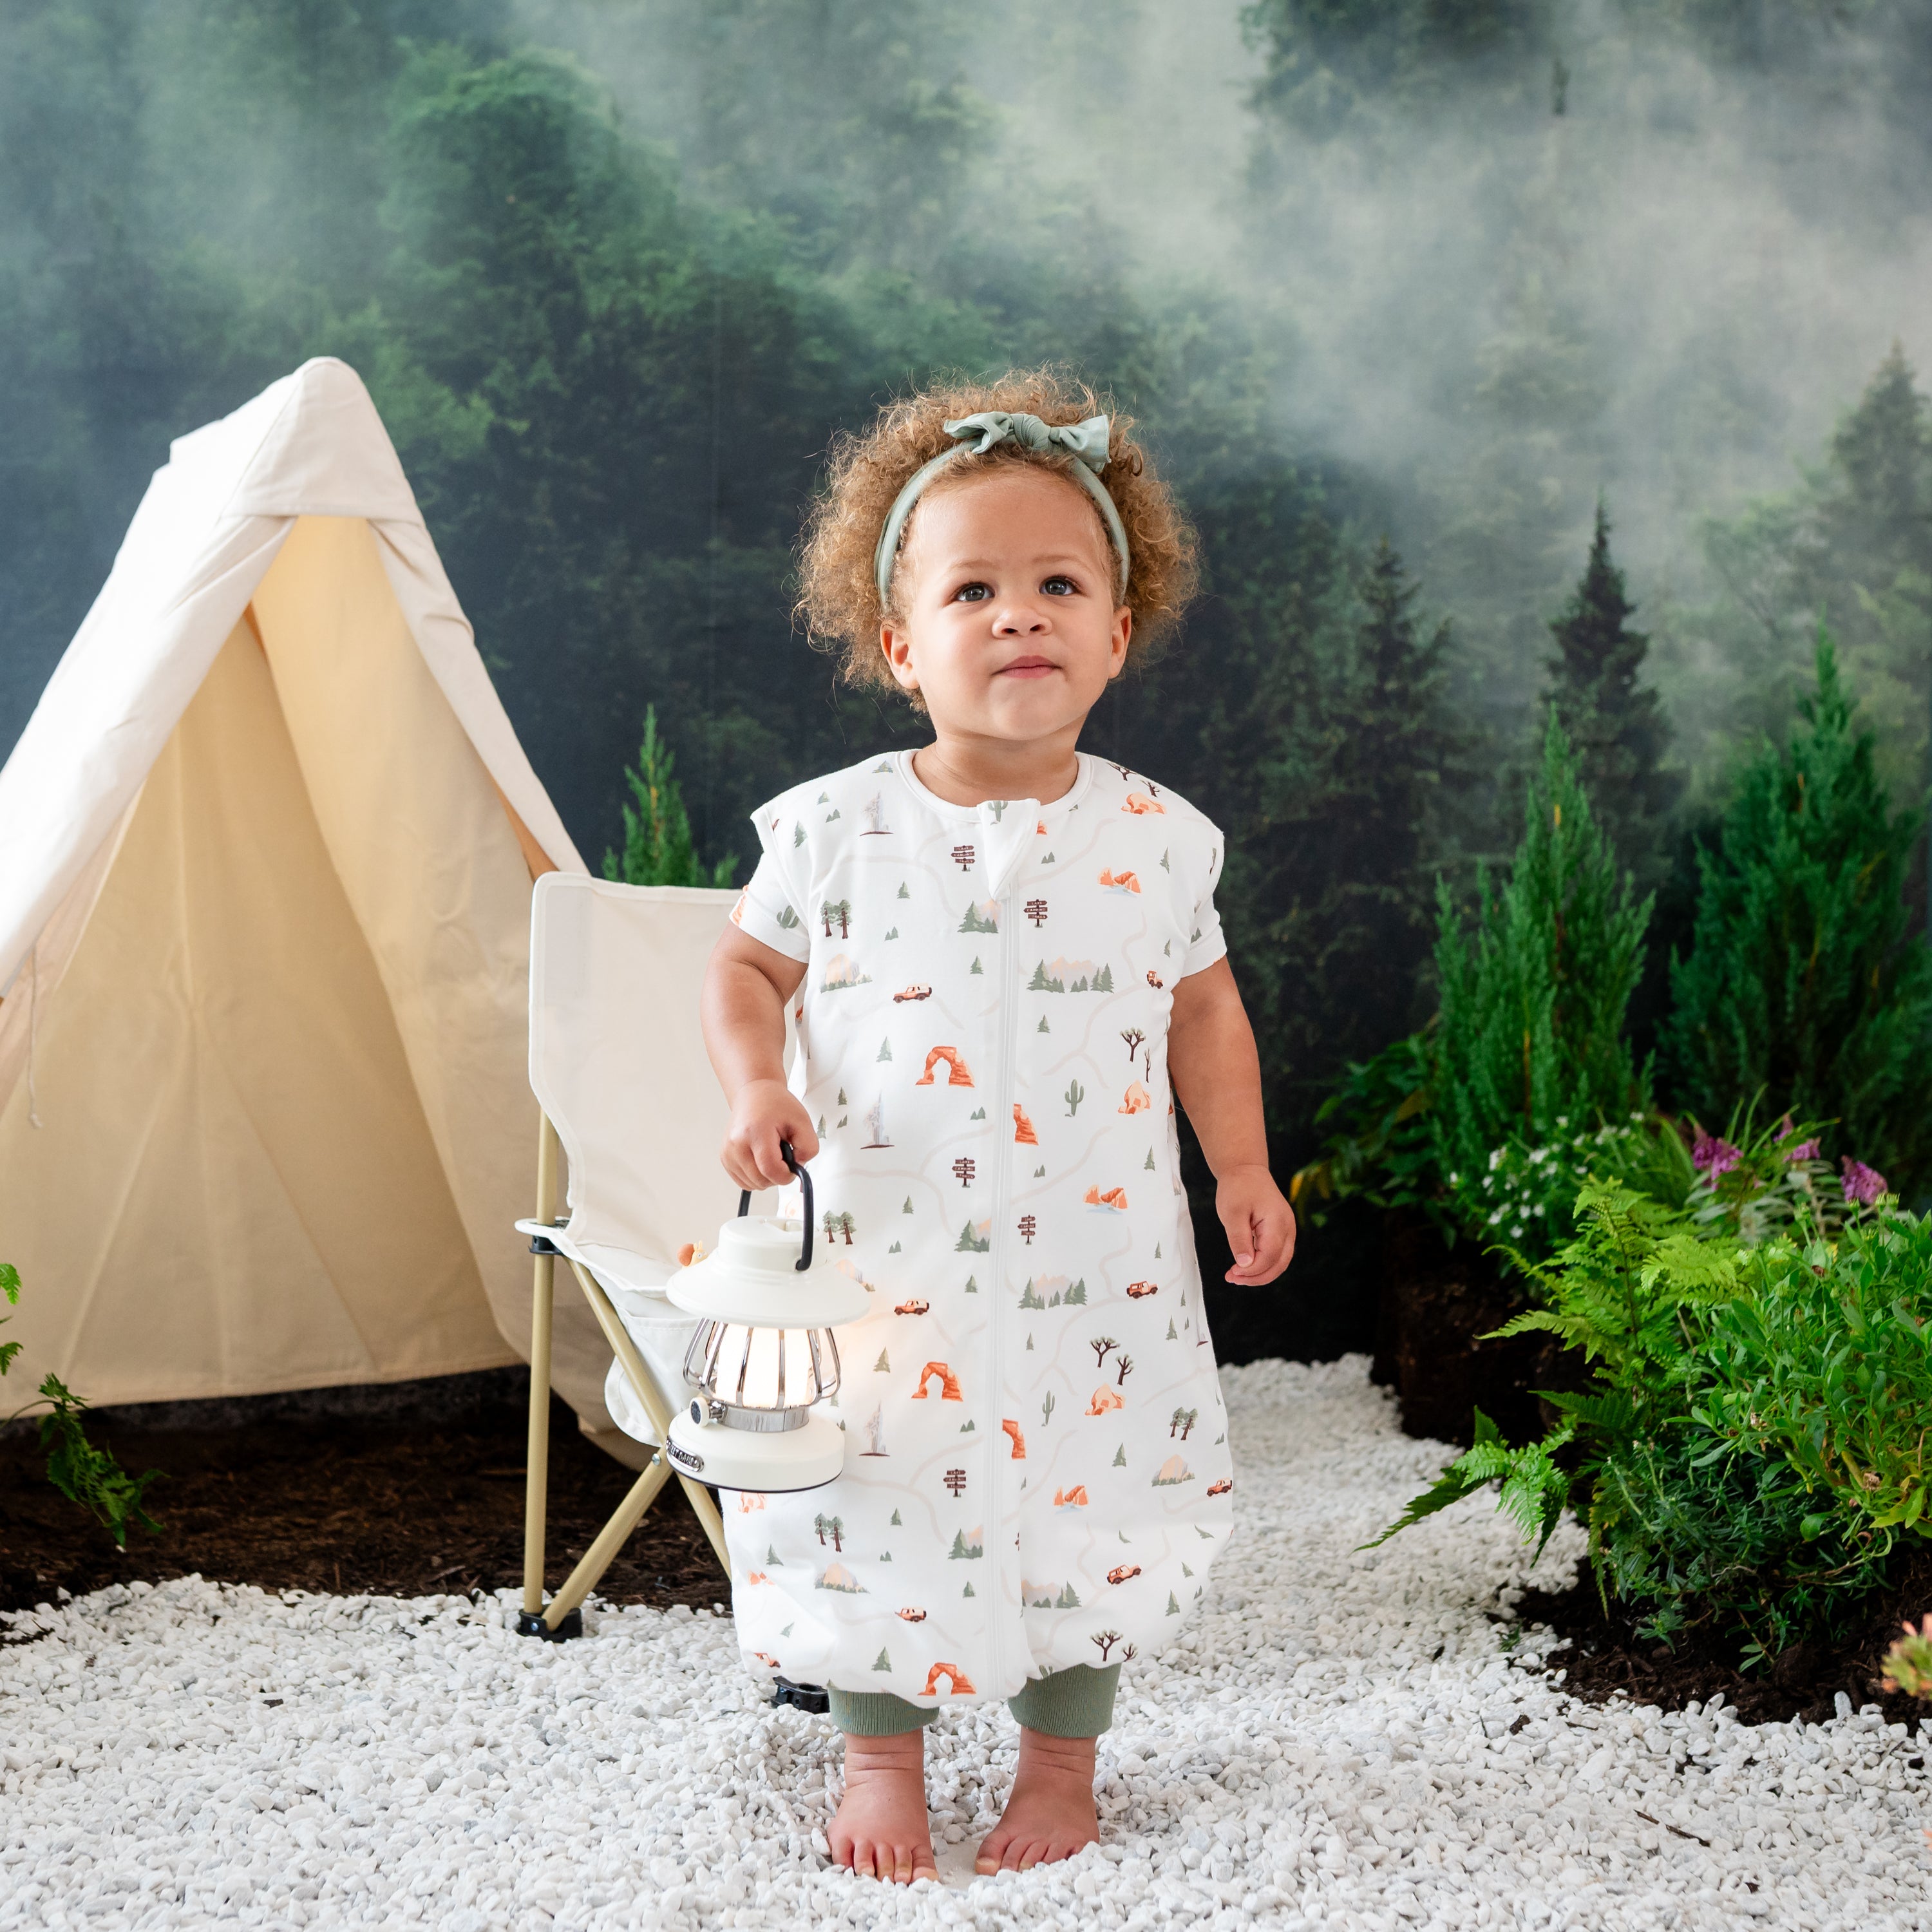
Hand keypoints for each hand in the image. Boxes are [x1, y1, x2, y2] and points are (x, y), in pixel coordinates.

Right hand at [721, 1079, 818, 1190]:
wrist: (754, 1093)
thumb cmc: (775, 1104)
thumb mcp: (803, 1121)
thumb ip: (808, 1148)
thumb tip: (797, 1168)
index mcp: (755, 1132)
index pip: (771, 1170)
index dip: (787, 1174)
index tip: (793, 1163)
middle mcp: (736, 1144)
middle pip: (761, 1180)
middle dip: (778, 1174)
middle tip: (782, 1152)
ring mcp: (727, 1153)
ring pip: (753, 1184)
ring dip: (767, 1175)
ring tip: (771, 1152)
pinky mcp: (725, 1159)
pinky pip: (745, 1181)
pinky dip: (756, 1175)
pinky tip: (761, 1157)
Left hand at [1214, 1165, 1294, 1284]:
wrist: (1246, 1170)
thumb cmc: (1238, 1188)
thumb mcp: (1232, 1213)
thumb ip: (1239, 1239)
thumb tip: (1245, 1265)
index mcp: (1278, 1221)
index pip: (1270, 1255)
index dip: (1253, 1270)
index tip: (1232, 1272)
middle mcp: (1287, 1227)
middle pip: (1279, 1263)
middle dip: (1257, 1277)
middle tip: (1233, 1279)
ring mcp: (1287, 1229)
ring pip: (1280, 1261)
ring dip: (1260, 1273)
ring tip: (1236, 1276)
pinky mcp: (1280, 1231)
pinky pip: (1276, 1253)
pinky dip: (1262, 1263)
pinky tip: (1244, 1267)